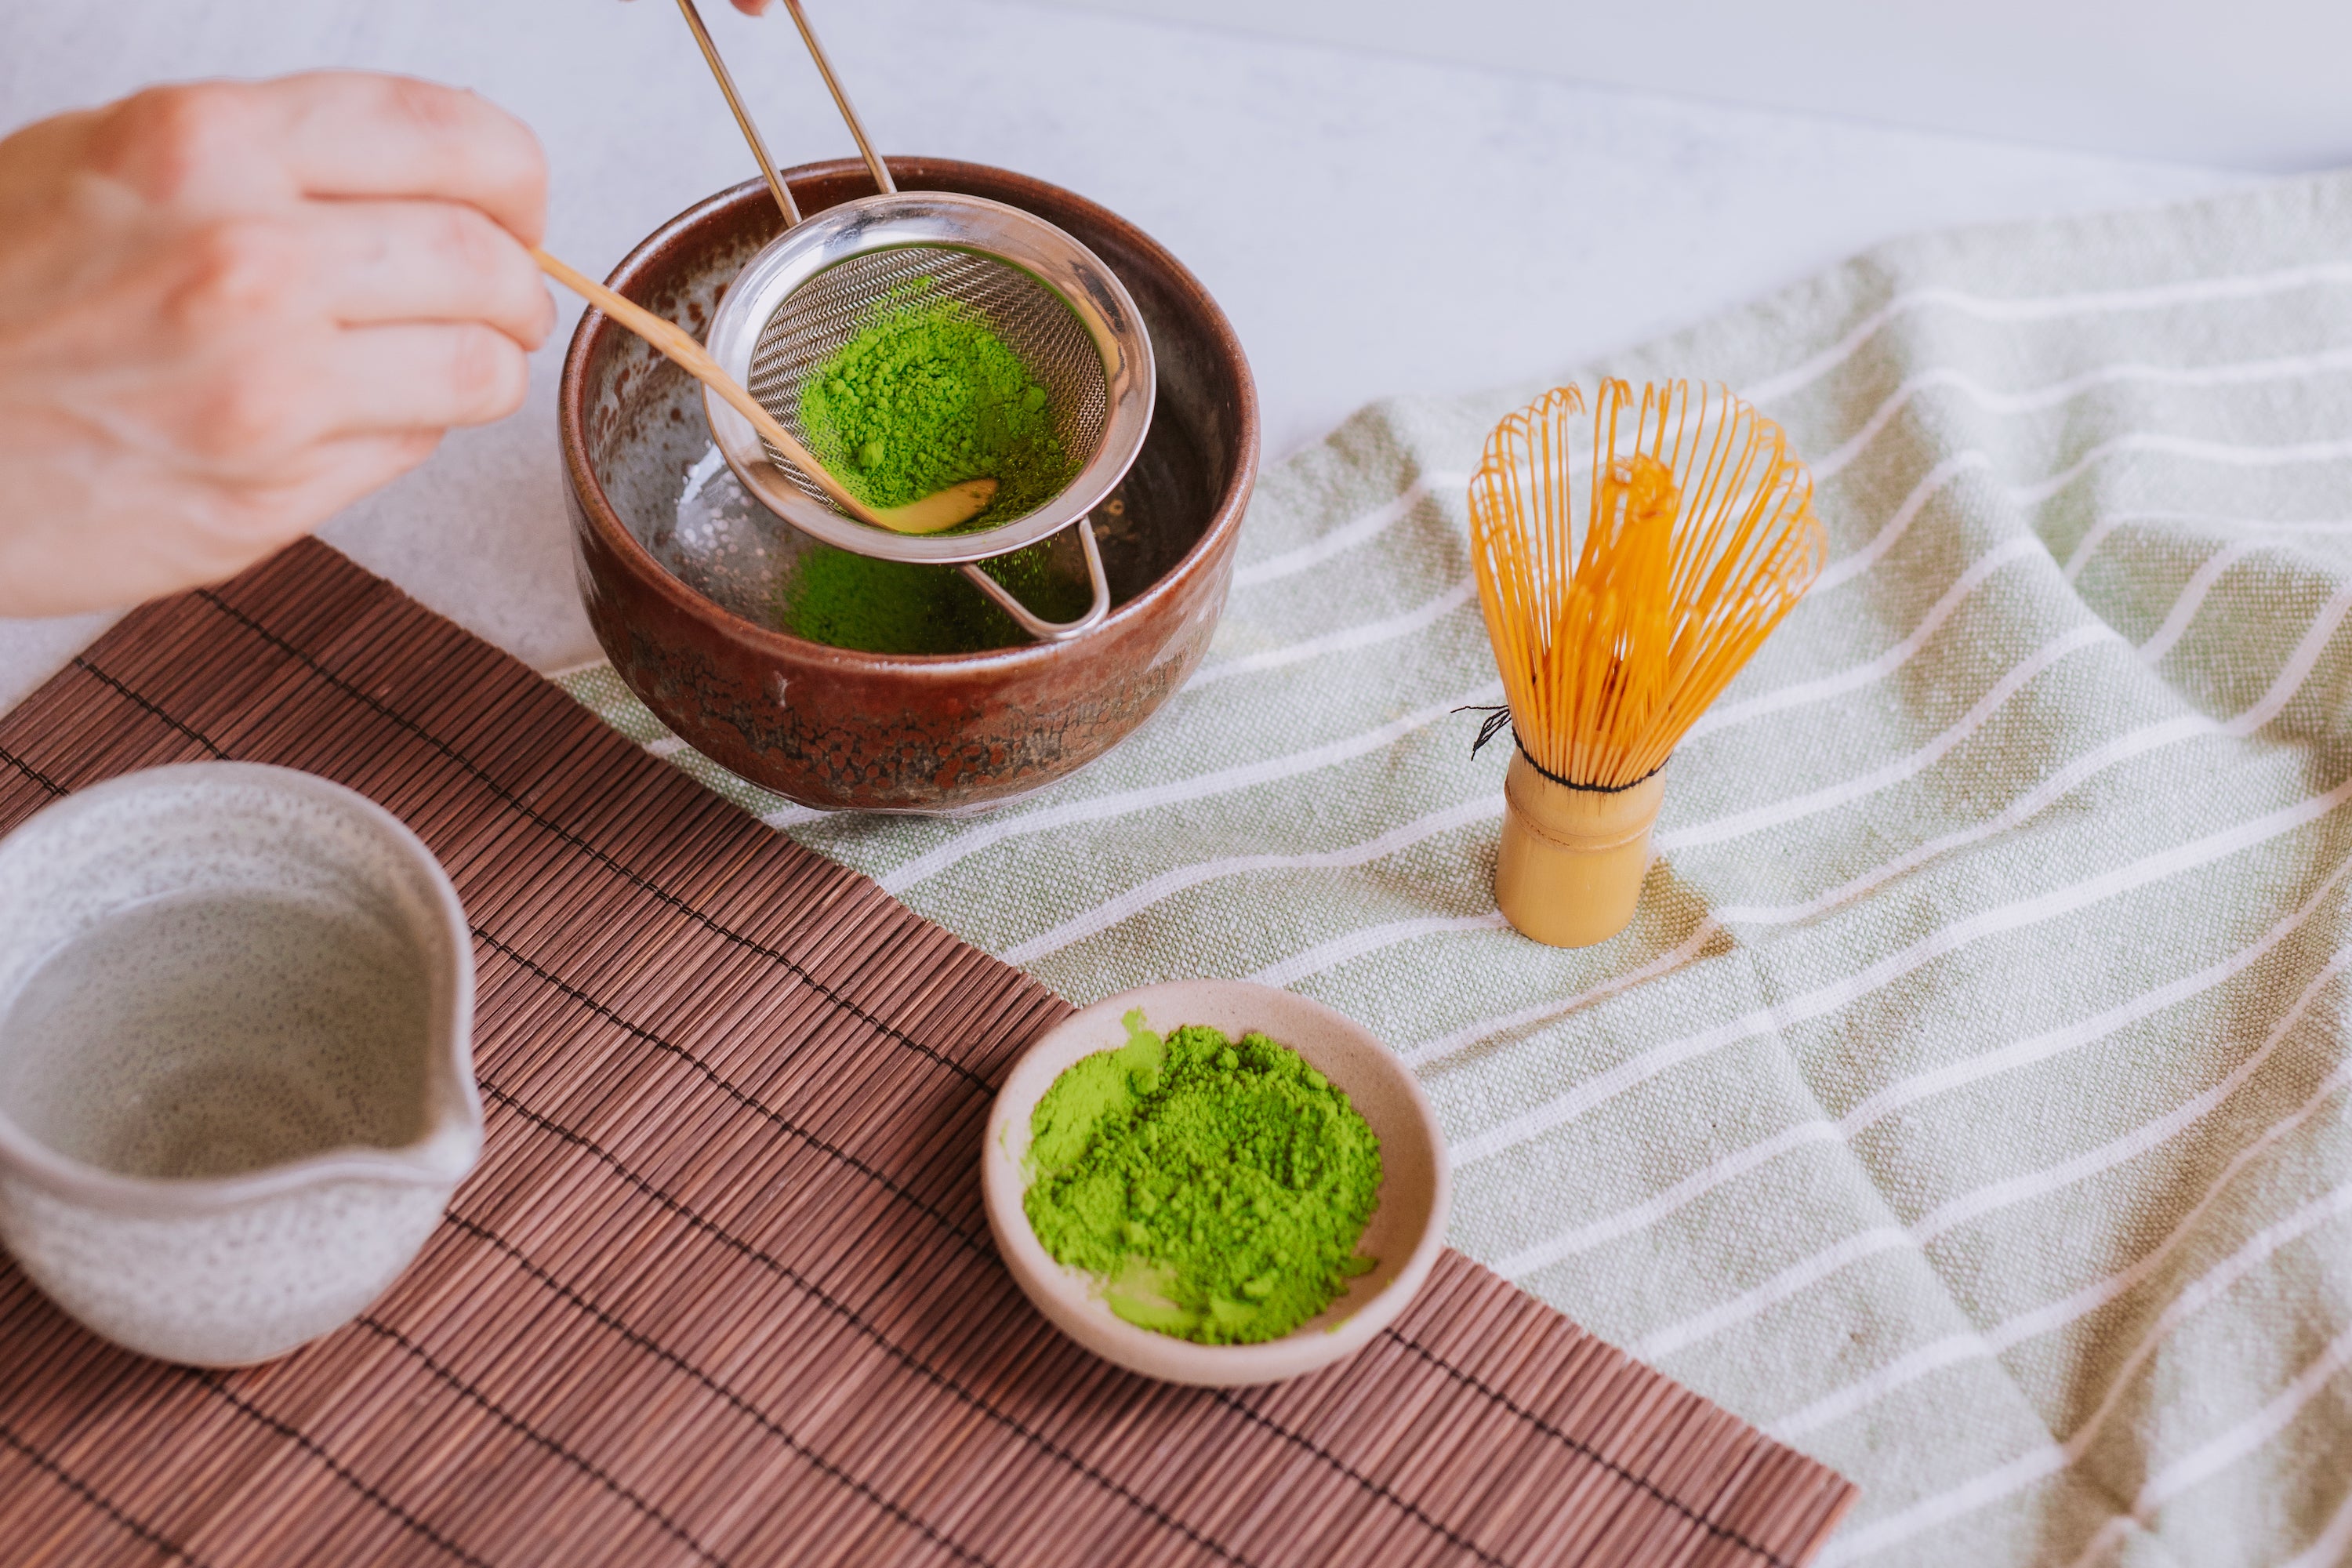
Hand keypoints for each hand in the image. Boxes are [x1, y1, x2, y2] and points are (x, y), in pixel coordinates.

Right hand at [0, 73, 551, 615]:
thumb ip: (273, 160)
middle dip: (514, 285)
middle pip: (488, 263)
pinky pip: (407, 451)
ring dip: (482, 366)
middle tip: (497, 300)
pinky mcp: (265, 497)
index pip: (456, 139)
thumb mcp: (109, 160)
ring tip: (438, 360)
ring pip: (478, 372)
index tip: (516, 206)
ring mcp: (263, 390)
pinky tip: (344, 415)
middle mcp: (247, 260)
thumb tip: (433, 184)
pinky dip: (407, 431)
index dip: (516, 180)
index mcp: (206, 145)